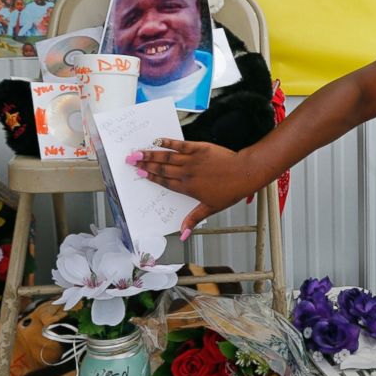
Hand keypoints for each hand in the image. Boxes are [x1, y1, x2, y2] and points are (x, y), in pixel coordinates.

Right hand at [131, 139, 257, 233]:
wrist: (245, 173)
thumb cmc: (230, 191)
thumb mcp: (211, 208)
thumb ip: (193, 219)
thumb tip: (182, 235)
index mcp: (188, 188)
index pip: (165, 182)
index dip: (151, 177)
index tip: (139, 174)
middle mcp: (187, 174)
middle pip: (161, 169)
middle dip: (145, 164)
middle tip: (130, 160)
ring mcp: (193, 160)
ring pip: (167, 157)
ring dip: (151, 154)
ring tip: (138, 151)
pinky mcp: (200, 148)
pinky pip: (180, 145)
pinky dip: (168, 142)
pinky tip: (158, 140)